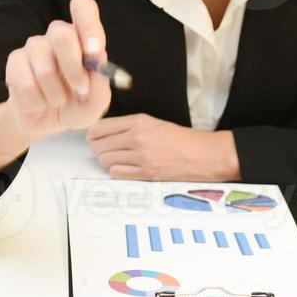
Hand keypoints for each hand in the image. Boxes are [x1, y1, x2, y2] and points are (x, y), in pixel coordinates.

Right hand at [1, 0, 112, 140]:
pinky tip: (40, 102)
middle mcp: (58, 35)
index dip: (88, 25)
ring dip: (56, 94)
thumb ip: (101, 83)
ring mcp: (34, 46)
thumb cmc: (77, 105)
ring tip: (58, 101)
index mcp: (82, 36)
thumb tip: (98, 60)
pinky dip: (38, 100)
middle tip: (81, 90)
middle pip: (62, 34)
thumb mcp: (96, 102)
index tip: (94, 52)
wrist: (47, 122)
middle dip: (73, 69)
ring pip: (45, 67)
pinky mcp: (15, 61)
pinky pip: (26, 83)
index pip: (83, 8)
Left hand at [87, 114, 240, 181]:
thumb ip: (129, 126)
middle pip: (98, 146)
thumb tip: (105, 133)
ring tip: (117, 159)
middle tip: (103, 150)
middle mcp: (137, 138)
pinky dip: (116, 172)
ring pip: (105, 160)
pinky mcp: (146, 174)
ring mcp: (141, 157)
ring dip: (107, 161)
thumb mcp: (154, 123)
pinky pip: (116, 173)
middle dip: (98, 149)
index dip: (93, 134)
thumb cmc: (181, 139)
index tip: (93, 138)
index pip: (100, 127)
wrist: (203, 155)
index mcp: (139, 121)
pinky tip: (125, 168)